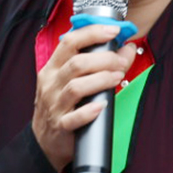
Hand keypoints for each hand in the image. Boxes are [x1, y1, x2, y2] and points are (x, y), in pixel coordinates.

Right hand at [32, 25, 137, 172]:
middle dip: (103, 59)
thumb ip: (99, 63)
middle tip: (121, 61)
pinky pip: (74, 118)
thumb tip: (127, 48)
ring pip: (76, 87)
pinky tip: (102, 106)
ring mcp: (54, 105)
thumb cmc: (62, 105)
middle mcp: (51, 84)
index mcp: (53, 68)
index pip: (69, 42)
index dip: (92, 33)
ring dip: (101, 80)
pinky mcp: (60, 125)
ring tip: (117, 78)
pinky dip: (89, 111)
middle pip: (76, 63)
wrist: (46, 141)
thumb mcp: (75, 80)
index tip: (113, 31)